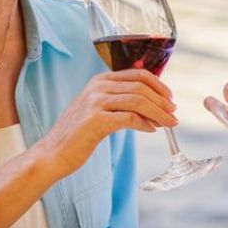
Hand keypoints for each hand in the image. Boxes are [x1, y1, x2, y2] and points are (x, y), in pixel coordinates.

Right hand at [37, 69, 176, 179]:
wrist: (53, 153)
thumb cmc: (79, 135)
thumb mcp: (100, 111)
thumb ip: (121, 103)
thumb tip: (154, 108)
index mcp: (100, 80)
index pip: (138, 74)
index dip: (159, 86)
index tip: (170, 100)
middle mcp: (98, 87)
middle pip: (141, 87)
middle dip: (162, 101)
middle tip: (174, 115)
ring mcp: (95, 102)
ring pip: (138, 101)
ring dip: (158, 113)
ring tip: (169, 124)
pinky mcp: (95, 120)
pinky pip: (129, 118)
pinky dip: (144, 124)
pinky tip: (151, 130)